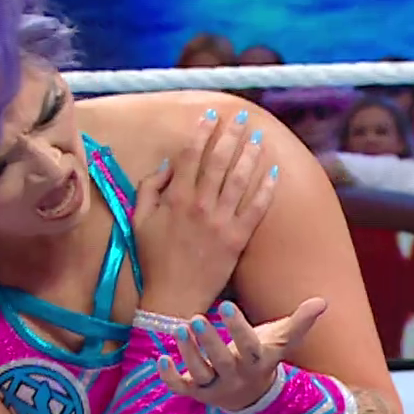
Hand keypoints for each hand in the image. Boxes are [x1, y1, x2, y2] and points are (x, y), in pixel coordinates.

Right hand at [129, 107, 280, 318]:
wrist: (173, 297)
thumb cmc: (153, 258)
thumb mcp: (139, 220)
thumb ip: (149, 188)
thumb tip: (167, 164)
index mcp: (175, 199)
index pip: (190, 156)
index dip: (202, 132)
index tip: (211, 116)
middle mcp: (200, 206)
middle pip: (218, 161)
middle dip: (230, 135)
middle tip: (241, 118)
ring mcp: (221, 222)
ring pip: (239, 179)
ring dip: (250, 154)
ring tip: (258, 137)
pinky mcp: (237, 239)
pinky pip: (256, 208)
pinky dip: (266, 188)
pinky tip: (274, 171)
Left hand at [157, 297, 328, 411]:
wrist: (251, 396)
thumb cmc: (262, 357)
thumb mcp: (281, 341)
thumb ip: (299, 322)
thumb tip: (322, 301)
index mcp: (256, 363)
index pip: (248, 347)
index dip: (238, 329)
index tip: (227, 305)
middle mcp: (235, 377)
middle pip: (221, 362)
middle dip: (208, 341)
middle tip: (196, 319)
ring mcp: (215, 387)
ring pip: (200, 373)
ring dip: (188, 354)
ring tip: (179, 329)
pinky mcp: (197, 393)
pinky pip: (181, 388)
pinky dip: (169, 377)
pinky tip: (160, 359)